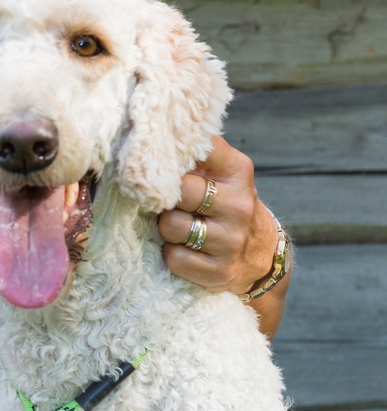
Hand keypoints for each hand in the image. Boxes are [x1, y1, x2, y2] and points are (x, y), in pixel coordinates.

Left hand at [157, 136, 286, 336]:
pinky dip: (173, 255)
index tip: (159, 158)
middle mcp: (239, 204)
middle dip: (165, 197)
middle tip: (169, 202)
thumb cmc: (225, 205)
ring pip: (171, 225)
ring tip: (179, 227)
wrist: (261, 256)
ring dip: (166, 228)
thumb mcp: (222, 174)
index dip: (172, 154)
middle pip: (178, 191)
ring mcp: (231, 240)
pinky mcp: (221, 271)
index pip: (200, 149)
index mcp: (237, 171)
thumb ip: (195, 156)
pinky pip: (174, 258)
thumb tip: (149, 139)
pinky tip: (186, 250)